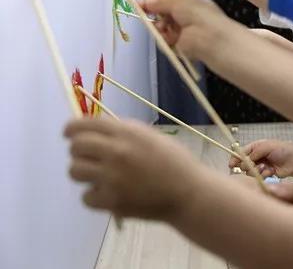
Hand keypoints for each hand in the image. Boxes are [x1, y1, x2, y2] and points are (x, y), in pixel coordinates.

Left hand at [65, 117, 206, 219]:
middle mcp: (116, 151)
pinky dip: (95, 196)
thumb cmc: (174, 161)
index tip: (70, 134)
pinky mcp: (111, 200)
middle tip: (91, 158)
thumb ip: (124, 133)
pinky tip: (110, 194)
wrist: (188, 192)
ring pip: (75, 171)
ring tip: (100, 176)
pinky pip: (86, 196)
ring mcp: (112, 177)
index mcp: (127, 132)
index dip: (72, 129)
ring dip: (84, 173)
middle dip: (80, 151)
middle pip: (75, 147)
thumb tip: (95, 131)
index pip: (83, 126)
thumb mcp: (151, 136)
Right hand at [140, 0, 232, 59]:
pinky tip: (164, 34)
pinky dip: (162, 36)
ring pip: (162, 24)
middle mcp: (187, 14)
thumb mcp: (177, 1)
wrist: (210, 38)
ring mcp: (183, 29)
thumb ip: (160, 2)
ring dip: (158, 23)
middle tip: (139, 7)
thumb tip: (146, 2)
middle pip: (165, 9)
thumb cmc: (197, 14)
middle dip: (153, 8)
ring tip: (161, 25)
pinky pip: (164, 38)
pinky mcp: (179, 43)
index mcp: (191, 0)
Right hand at [228, 140, 292, 178]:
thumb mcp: (267, 147)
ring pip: (249, 172)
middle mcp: (256, 156)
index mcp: (255, 147)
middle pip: (243, 164)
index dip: (235, 158)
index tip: (231, 164)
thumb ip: (254, 153)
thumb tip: (244, 160)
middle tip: (256, 164)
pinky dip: (263, 174)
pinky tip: (271, 171)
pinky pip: (258, 177)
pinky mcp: (265, 174)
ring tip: (265, 167)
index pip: (241, 152)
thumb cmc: (283, 150)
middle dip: (247, 165)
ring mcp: (260, 166)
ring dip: (256, 170)